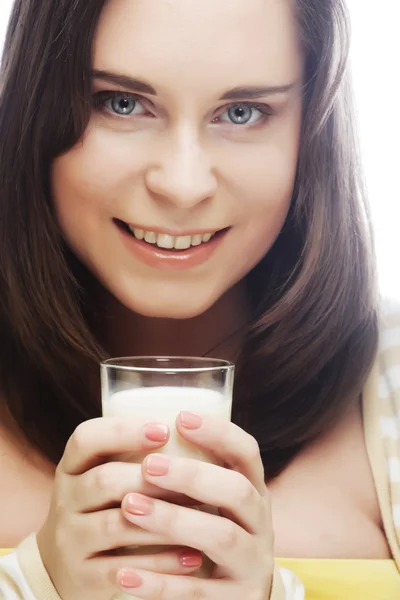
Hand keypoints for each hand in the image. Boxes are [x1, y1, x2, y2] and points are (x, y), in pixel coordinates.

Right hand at [37, 417, 203, 599]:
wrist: (62, 567)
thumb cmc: (100, 508)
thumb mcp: (101, 477)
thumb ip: (134, 456)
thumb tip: (201, 430)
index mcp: (72, 466)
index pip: (86, 438)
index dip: (123, 431)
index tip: (164, 429)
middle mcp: (65, 499)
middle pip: (104, 480)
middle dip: (152, 478)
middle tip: (195, 476)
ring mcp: (70, 539)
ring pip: (116, 525)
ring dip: (163, 519)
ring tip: (203, 514)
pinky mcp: (83, 576)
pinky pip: (124, 569)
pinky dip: (161, 562)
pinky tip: (193, 556)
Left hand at [119, 412, 273, 599]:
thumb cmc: (212, 538)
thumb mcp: (217, 506)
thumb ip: (194, 476)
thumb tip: (143, 429)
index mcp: (253, 493)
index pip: (247, 453)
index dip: (219, 433)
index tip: (181, 417)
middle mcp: (260, 525)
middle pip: (238, 492)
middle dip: (193, 475)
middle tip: (149, 465)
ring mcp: (251, 565)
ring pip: (221, 537)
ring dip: (173, 520)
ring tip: (129, 507)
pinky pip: (197, 592)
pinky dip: (159, 582)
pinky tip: (124, 572)